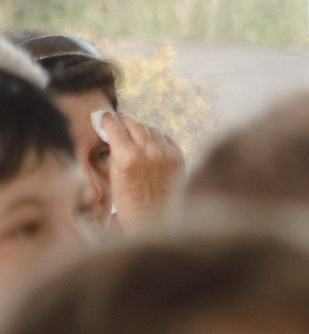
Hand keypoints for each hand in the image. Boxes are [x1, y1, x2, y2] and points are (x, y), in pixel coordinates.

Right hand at [94, 111, 183, 226]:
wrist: (154, 218)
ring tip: (133, 128)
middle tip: (118, 118)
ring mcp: (167, 154)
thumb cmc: (128, 201)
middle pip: (135, 125)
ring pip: (152, 130)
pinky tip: (150, 139)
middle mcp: (149, 152)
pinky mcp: (179, 158)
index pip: (116, 128)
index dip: (108, 120)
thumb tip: (114, 134)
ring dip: (141, 128)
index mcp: (128, 157)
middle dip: (125, 120)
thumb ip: (116, 152)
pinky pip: (166, 139)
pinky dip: (156, 137)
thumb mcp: (114, 176)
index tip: (104, 115)